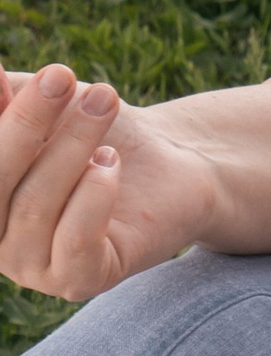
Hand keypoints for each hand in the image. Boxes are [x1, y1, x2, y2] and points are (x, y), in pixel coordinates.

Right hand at [0, 65, 219, 300]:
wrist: (169, 164)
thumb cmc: (89, 131)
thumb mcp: (39, 104)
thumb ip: (4, 99)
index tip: (11, 76)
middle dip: (27, 121)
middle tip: (63, 75)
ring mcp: (30, 268)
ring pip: (36, 206)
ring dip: (74, 146)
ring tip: (104, 104)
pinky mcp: (78, 280)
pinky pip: (75, 241)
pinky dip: (94, 194)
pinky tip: (112, 162)